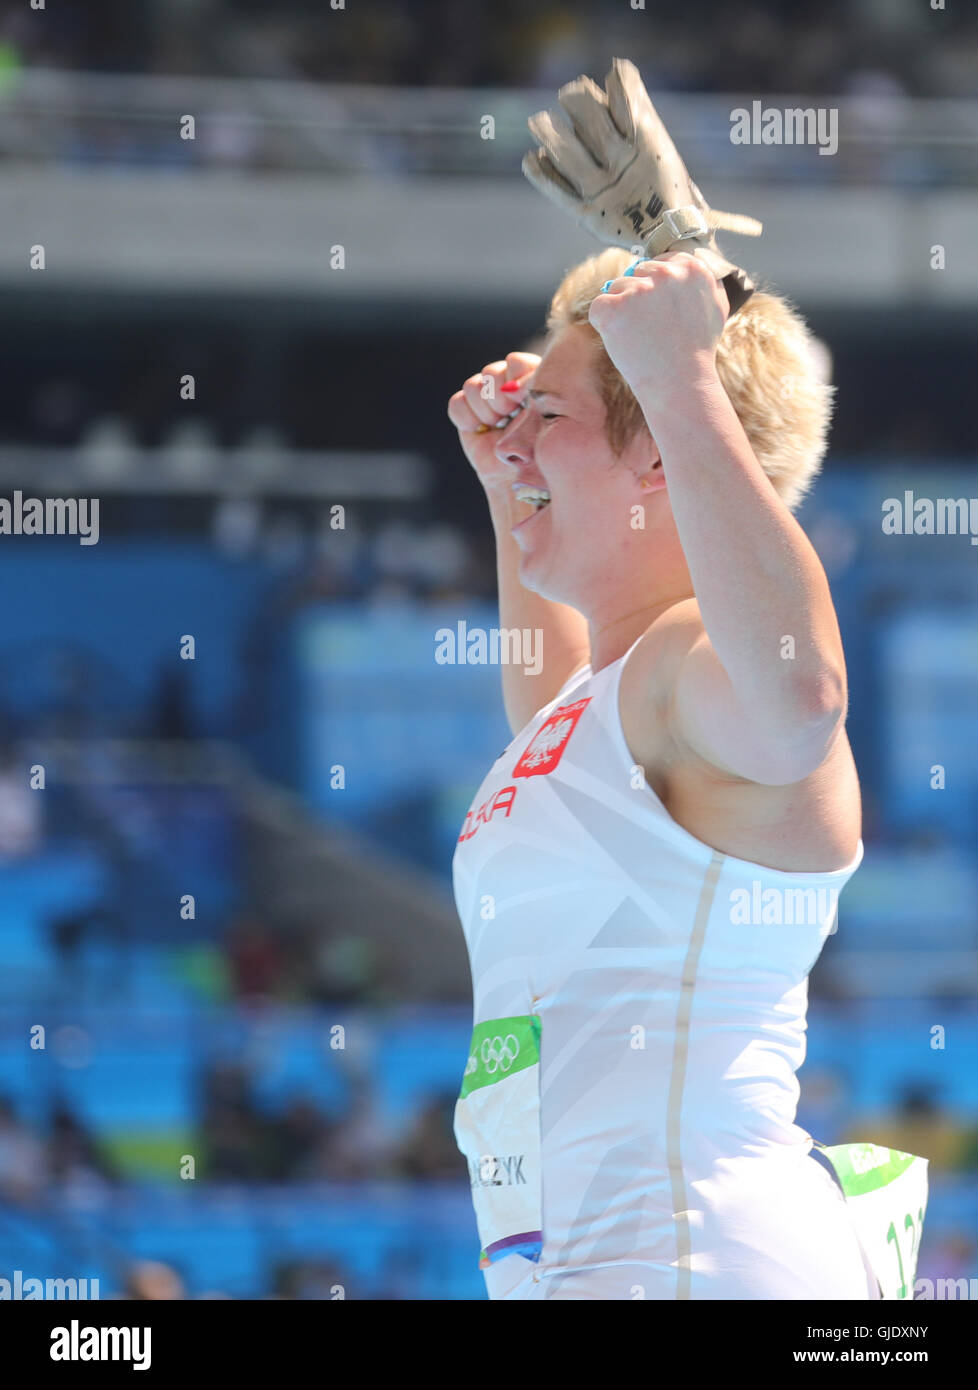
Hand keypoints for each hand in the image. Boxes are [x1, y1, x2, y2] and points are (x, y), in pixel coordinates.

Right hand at [447, 351, 539, 493]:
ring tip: (497, 428)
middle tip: (508, 420)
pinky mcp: (467, 411)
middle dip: (499, 401)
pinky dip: (467, 420)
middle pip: (491, 372)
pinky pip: (457, 402)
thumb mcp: (544, 417)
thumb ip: (531, 390)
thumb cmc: (539, 451)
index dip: (515, 383)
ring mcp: (487, 396)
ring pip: (472, 386)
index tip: (521, 405)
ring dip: (485, 412)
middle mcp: (509, 383)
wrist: (516, 478)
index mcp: (534, 380)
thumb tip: (510, 385)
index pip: (517, 363)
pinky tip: (480, 431)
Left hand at [587, 251, 728, 411]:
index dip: (657, 288)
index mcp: (692, 268)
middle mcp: (666, 273)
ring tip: (643, 338)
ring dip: (623, 312)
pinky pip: (599, 307)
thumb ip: (705, 281)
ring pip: (617, 288)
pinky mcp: (613, 308)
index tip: (662, 311)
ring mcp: (638, 289)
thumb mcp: (717, 308)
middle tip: (654, 328)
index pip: (661, 262)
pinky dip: (605, 325)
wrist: (679, 384)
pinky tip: (624, 341)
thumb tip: (687, 265)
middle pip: (637, 273)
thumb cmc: (697, 351)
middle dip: (639, 298)